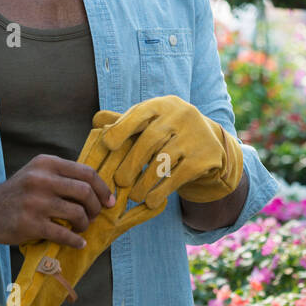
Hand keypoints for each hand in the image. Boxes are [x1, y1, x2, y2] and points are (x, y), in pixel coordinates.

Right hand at [0, 153, 114, 249]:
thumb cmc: (19, 192)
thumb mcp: (38, 173)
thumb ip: (63, 176)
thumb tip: (99, 190)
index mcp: (47, 163)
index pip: (86, 172)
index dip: (102, 188)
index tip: (109, 201)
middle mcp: (41, 179)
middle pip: (85, 191)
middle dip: (95, 207)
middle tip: (93, 216)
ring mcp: (35, 202)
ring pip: (77, 213)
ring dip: (85, 224)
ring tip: (81, 228)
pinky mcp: (30, 224)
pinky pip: (63, 233)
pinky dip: (75, 240)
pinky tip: (78, 242)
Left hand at [92, 95, 243, 205]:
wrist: (209, 143)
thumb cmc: (168, 132)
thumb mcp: (150, 123)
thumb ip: (124, 122)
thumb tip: (96, 120)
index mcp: (163, 104)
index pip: (140, 113)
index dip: (122, 128)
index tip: (108, 145)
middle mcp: (181, 115)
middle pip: (151, 139)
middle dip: (132, 162)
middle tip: (118, 181)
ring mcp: (195, 135)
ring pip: (164, 160)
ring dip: (145, 181)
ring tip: (133, 195)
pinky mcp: (205, 157)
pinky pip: (179, 176)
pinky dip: (162, 190)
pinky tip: (150, 201)